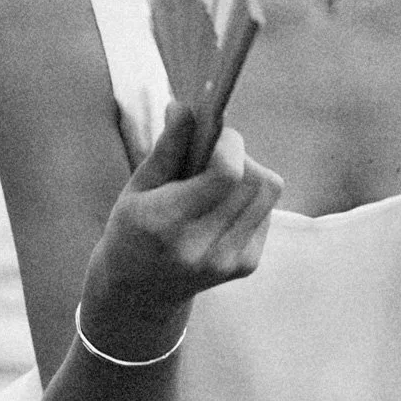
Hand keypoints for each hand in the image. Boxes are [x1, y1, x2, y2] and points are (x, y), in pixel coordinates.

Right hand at [79, 102, 282, 354]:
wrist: (140, 293)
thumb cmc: (132, 232)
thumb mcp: (137, 187)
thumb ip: (167, 147)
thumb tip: (186, 106)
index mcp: (167, 224)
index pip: (226, 175)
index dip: (230, 143)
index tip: (216, 133)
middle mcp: (203, 247)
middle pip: (255, 181)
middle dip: (240, 155)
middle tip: (213, 156)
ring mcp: (229, 261)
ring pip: (268, 193)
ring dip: (249, 175)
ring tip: (218, 180)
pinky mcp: (247, 266)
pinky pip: (267, 212)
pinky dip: (250, 198)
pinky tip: (222, 205)